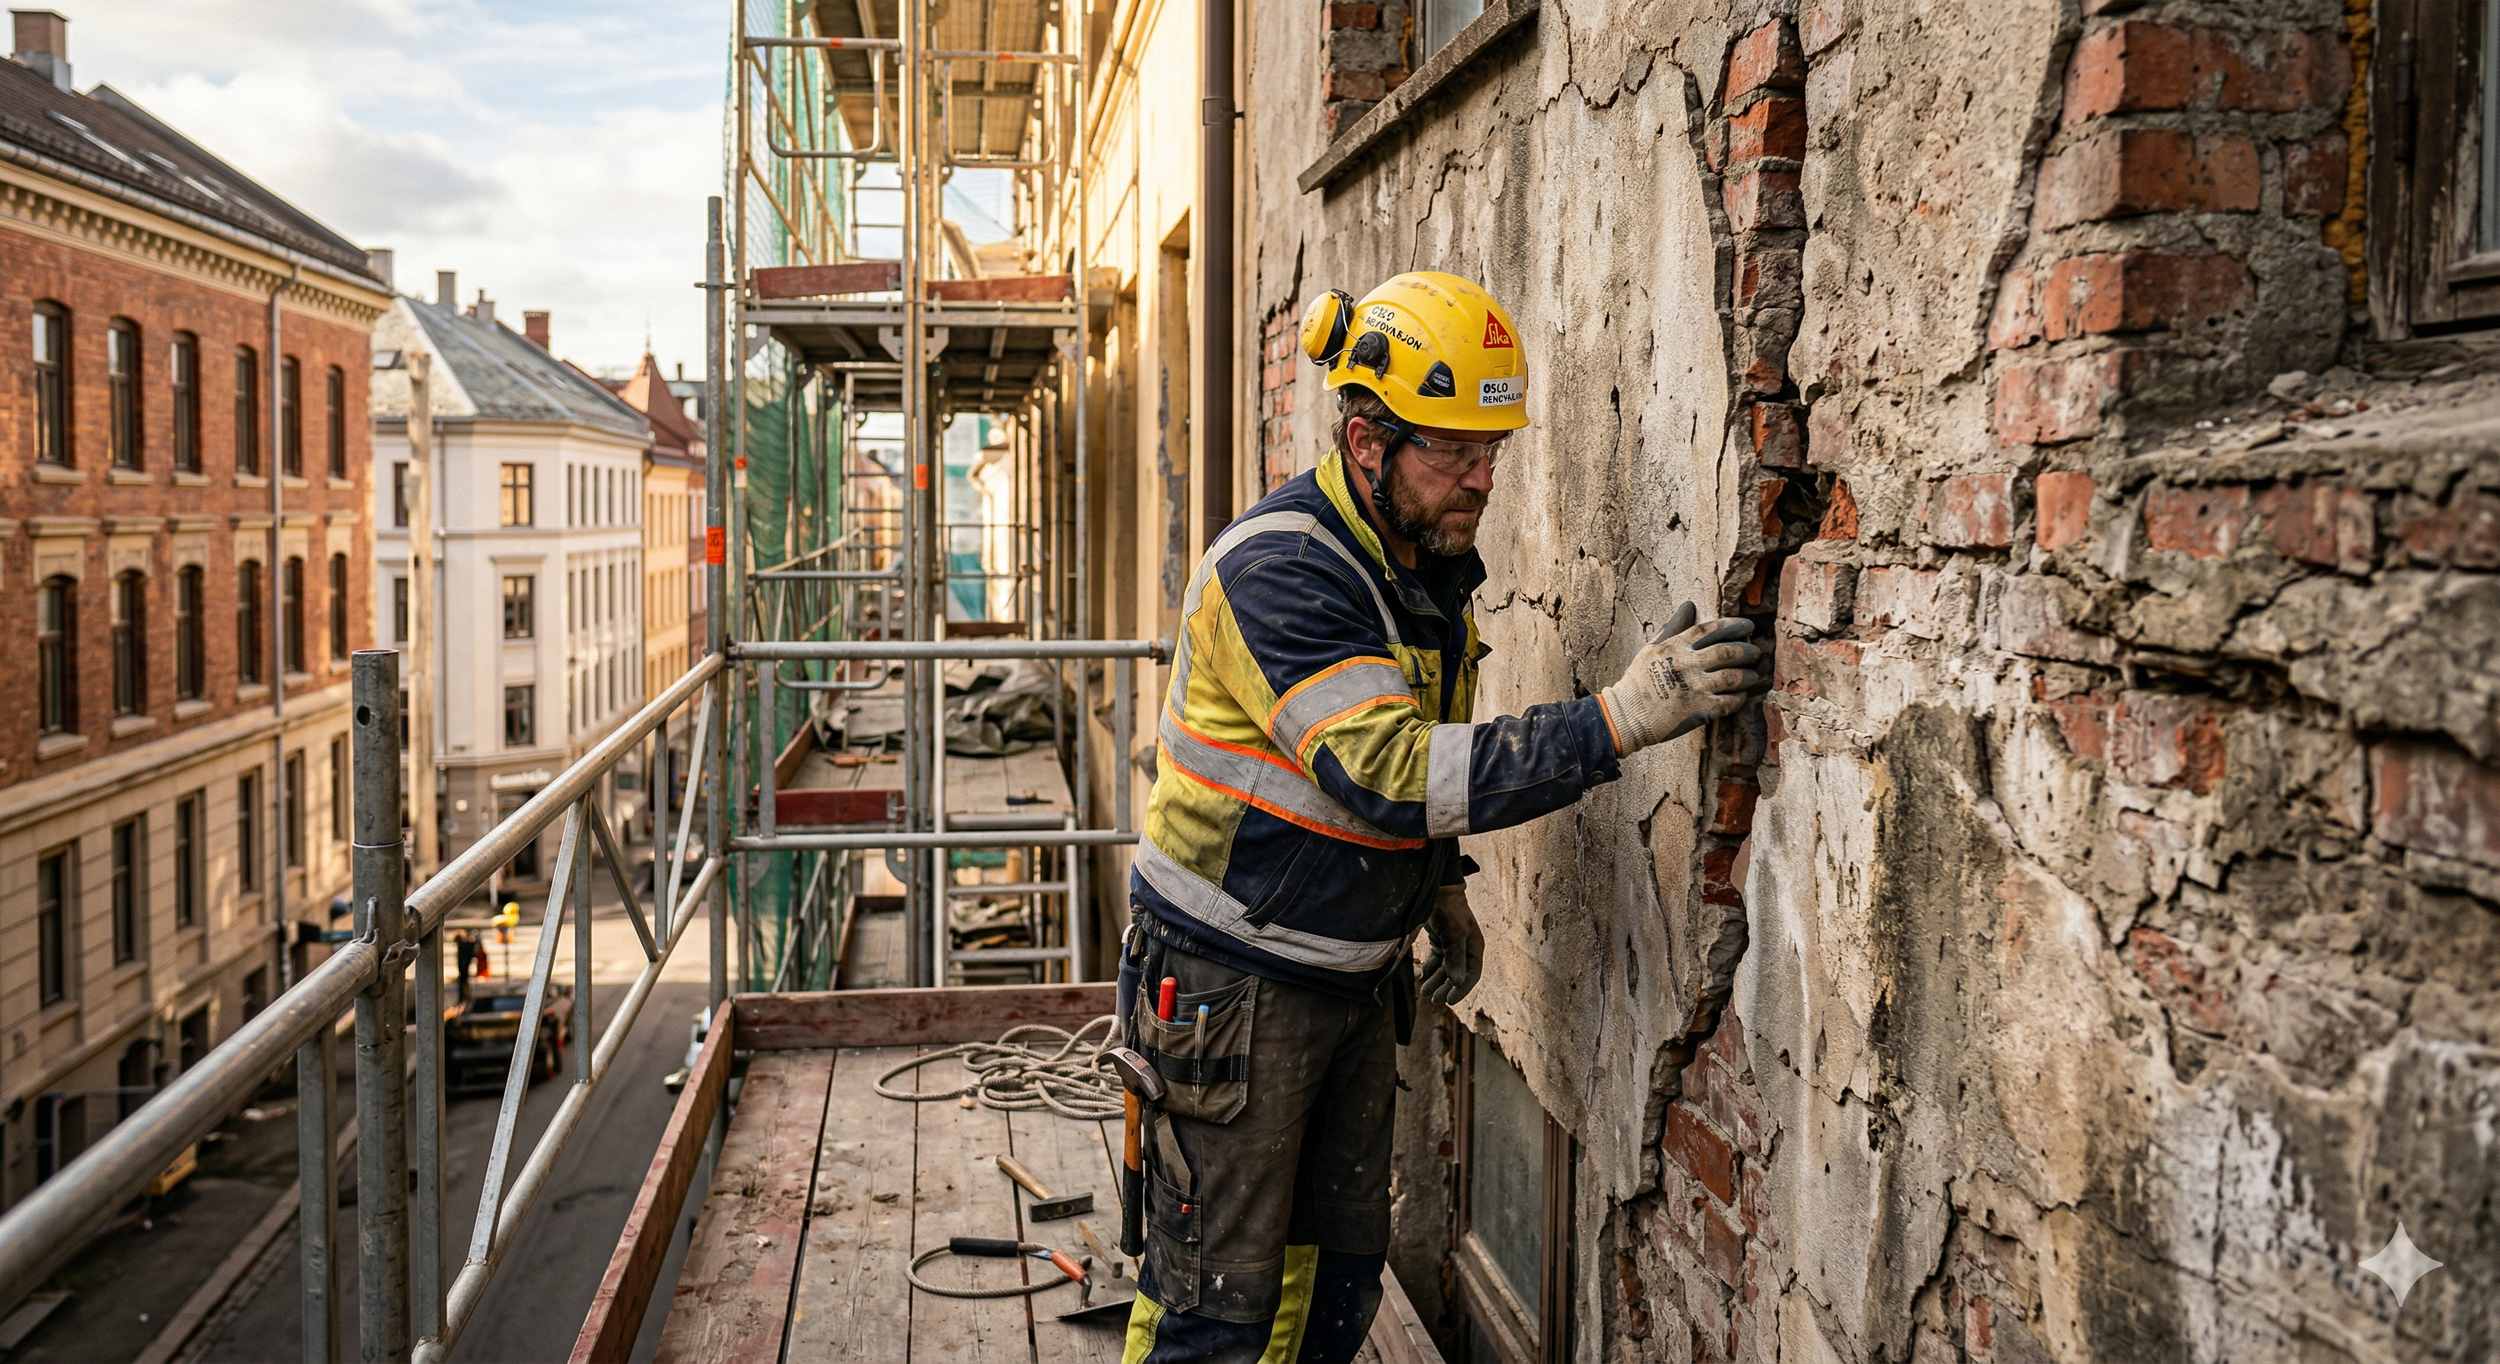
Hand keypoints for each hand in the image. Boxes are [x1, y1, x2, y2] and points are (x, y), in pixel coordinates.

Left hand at [1418, 884, 1482, 1005]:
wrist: (1437, 889)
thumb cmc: (1448, 909)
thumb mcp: (1453, 934)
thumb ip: (1455, 958)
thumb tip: (1456, 983)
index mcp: (1475, 947)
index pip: (1471, 975)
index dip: (1462, 989)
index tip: (1449, 1001)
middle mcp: (1466, 948)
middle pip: (1458, 975)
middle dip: (1446, 988)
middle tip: (1433, 999)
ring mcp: (1453, 945)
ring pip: (1446, 969)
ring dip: (1436, 981)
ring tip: (1425, 991)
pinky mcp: (1441, 941)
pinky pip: (1438, 961)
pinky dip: (1431, 970)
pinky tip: (1423, 977)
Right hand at [1598, 602, 1765, 754]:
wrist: (1628, 714)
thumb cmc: (1639, 680)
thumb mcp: (1652, 648)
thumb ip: (1674, 627)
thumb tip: (1689, 605)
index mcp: (1676, 646)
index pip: (1711, 629)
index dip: (1734, 625)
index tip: (1748, 627)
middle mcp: (1687, 664)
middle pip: (1728, 651)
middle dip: (1747, 650)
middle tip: (1755, 652)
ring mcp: (1695, 687)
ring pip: (1734, 677)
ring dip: (1748, 675)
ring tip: (1753, 674)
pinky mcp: (1700, 710)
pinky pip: (1729, 702)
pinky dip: (1739, 698)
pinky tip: (1741, 695)